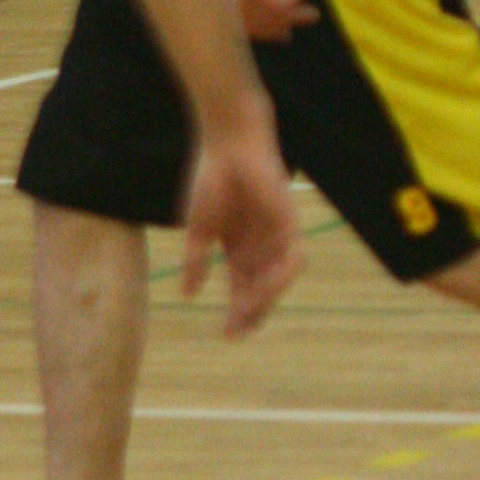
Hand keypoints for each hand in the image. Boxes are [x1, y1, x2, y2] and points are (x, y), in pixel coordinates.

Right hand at [180, 101, 301, 337]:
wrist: (227, 144)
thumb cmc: (211, 178)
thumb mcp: (199, 227)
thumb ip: (196, 260)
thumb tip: (187, 294)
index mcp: (238, 248)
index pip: (242, 289)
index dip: (237, 314)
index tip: (227, 335)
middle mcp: (260, 247)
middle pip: (261, 290)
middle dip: (252, 313)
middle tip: (236, 332)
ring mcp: (276, 236)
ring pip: (277, 279)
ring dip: (265, 298)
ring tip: (245, 313)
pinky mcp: (289, 222)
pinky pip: (292, 258)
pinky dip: (279, 276)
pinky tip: (261, 287)